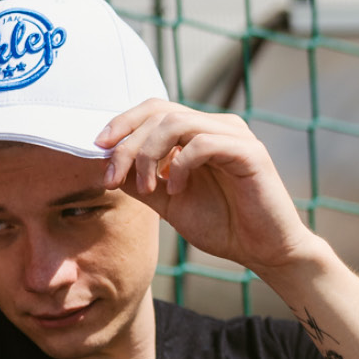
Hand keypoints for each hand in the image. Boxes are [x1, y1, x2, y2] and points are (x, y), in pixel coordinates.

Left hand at [97, 100, 315, 276]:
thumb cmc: (221, 224)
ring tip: (147, 189)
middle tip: (112, 178)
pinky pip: (203, 143)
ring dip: (149, 155)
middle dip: (127, 145)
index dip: (122, 123)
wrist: (261, 249)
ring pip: (177, 122)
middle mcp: (215, 126)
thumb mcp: (168, 202)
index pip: (154, 109)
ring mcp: (233, 135)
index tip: (97, 148)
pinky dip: (180, 165)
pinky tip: (176, 190)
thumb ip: (141, 181)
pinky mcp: (249, 152)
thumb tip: (106, 165)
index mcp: (196, 133)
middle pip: (160, 112)